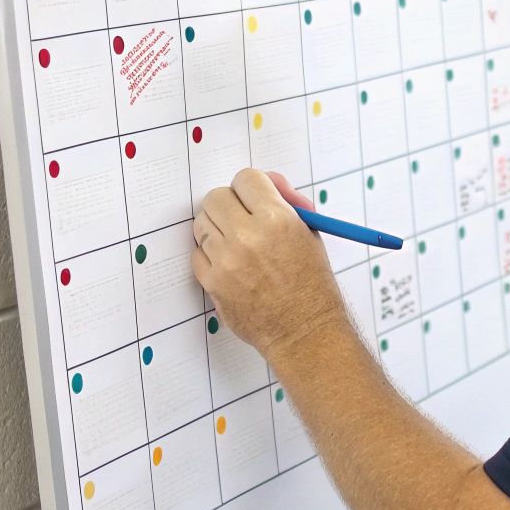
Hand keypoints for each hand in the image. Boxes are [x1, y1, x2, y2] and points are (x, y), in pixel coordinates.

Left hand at [191, 169, 344, 357]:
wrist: (304, 330)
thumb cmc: (311, 283)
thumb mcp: (310, 234)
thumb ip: (286, 203)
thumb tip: (268, 184)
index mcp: (277, 219)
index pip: (245, 178)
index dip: (251, 188)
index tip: (254, 199)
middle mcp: (248, 235)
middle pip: (216, 197)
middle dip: (229, 205)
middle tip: (241, 219)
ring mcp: (226, 260)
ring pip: (202, 224)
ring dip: (217, 230)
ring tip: (238, 246)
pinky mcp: (212, 282)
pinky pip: (197, 254)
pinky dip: (210, 257)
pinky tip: (231, 266)